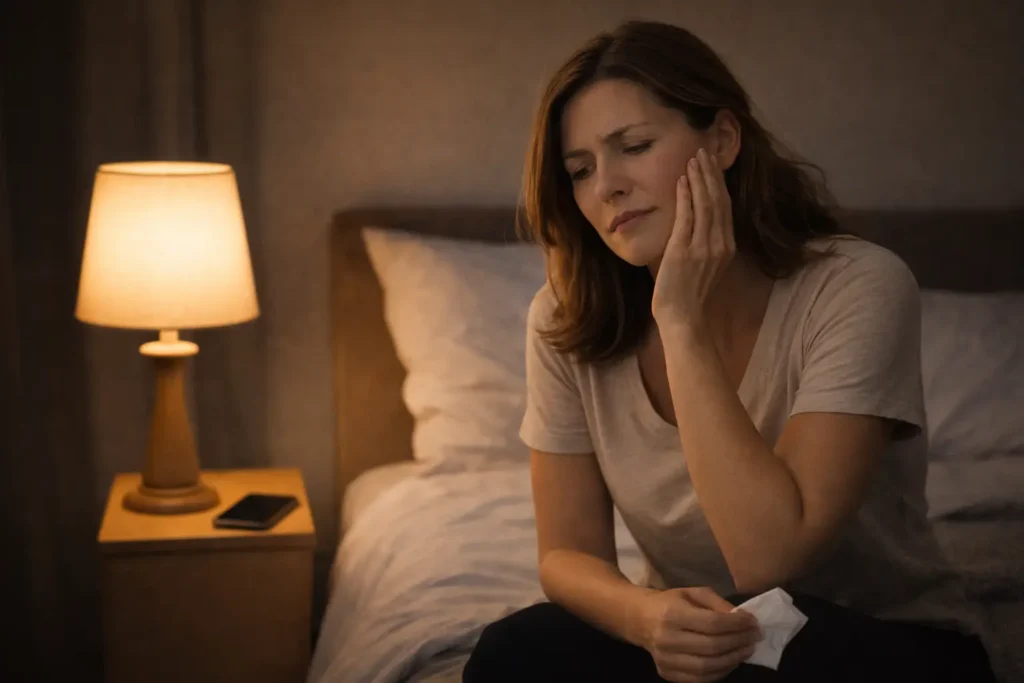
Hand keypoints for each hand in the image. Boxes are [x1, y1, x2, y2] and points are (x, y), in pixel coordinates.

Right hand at [637, 586, 760, 682]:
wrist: (640, 619)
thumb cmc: (670, 602)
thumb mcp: (693, 593)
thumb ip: (718, 603)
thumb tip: (743, 619)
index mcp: (672, 613)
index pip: (712, 623)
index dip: (737, 625)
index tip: (753, 622)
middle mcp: (666, 638)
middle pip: (712, 646)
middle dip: (739, 642)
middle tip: (755, 637)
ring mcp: (665, 659)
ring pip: (708, 667)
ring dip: (734, 660)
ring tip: (747, 650)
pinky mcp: (666, 673)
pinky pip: (699, 679)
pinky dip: (720, 672)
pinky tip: (730, 661)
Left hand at [651, 147, 735, 324]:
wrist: (682, 318)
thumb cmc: (688, 295)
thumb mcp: (703, 266)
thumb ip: (705, 244)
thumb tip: (697, 223)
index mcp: (726, 248)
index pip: (725, 207)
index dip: (719, 183)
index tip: (712, 164)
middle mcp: (719, 245)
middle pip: (718, 201)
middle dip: (710, 174)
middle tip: (702, 151)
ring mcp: (702, 248)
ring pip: (705, 204)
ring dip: (699, 179)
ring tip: (693, 159)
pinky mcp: (683, 252)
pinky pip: (687, 218)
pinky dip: (685, 197)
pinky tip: (682, 181)